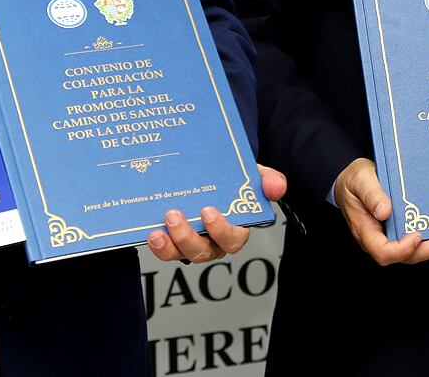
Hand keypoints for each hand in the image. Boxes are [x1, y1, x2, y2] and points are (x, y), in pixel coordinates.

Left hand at [147, 165, 287, 263]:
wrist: (210, 174)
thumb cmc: (234, 180)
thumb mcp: (253, 175)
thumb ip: (268, 179)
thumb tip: (277, 188)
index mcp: (235, 229)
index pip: (232, 239)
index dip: (220, 230)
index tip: (208, 212)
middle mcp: (213, 241)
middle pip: (203, 252)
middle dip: (187, 238)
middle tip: (174, 216)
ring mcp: (191, 242)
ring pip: (181, 255)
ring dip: (169, 247)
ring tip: (157, 231)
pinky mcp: (172, 240)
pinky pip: (166, 250)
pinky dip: (158, 245)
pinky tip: (151, 233)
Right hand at [332, 157, 428, 264]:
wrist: (351, 180)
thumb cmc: (353, 181)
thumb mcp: (360, 180)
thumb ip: (371, 195)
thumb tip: (385, 211)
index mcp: (365, 230)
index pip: (383, 252)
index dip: (401, 249)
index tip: (417, 235)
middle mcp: (379, 238)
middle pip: (404, 256)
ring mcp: (390, 236)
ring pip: (413, 251)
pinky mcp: (399, 229)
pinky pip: (415, 240)